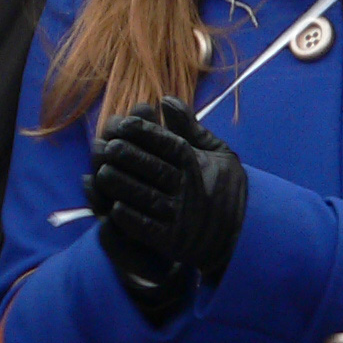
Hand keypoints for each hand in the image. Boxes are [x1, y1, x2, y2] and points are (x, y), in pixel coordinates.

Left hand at [87, 97, 246, 279]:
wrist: (240, 236)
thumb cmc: (223, 188)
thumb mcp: (217, 154)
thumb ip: (190, 129)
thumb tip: (166, 99)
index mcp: (200, 166)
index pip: (171, 146)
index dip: (147, 133)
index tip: (124, 122)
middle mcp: (192, 190)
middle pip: (156, 169)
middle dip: (130, 156)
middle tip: (108, 145)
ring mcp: (182, 217)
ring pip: (147, 198)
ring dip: (123, 185)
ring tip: (102, 173)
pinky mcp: (173, 242)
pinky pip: (148, 229)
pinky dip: (131, 219)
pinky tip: (114, 207)